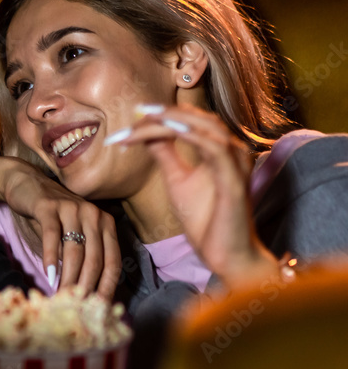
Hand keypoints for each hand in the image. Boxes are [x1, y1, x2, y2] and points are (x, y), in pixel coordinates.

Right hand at [1, 161, 119, 299]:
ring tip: (61, 296)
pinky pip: (52, 236)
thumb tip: (87, 293)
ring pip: (74, 250)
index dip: (107, 287)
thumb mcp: (72, 235)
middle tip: (77, 308)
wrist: (27, 184)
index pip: (112, 261)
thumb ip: (82, 257)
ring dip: (68, 277)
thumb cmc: (52, 217)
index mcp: (105, 224)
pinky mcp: (49, 206)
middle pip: (95, 258)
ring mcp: (72, 208)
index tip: (99, 308)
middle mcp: (93, 214)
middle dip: (86, 286)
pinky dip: (51, 257)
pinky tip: (48, 275)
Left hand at [108, 104, 278, 285]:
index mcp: (220, 151)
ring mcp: (237, 165)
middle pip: (199, 118)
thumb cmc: (205, 220)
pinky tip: (172, 131)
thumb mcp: (177, 180)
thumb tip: (145, 132)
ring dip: (176, 119)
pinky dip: (194, 136)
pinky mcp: (236, 181)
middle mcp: (232, 152)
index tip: (132, 118)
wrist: (223, 255)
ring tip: (148, 118)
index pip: (191, 121)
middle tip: (137, 112)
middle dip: (166, 113)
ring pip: (208, 127)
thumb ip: (165, 154)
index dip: (163, 115)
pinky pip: (217, 149)